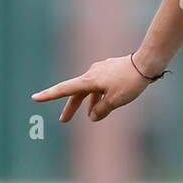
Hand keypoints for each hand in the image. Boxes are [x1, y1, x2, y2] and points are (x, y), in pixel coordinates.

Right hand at [31, 54, 151, 122]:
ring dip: (90, 103)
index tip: (35, 98)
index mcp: (89, 80)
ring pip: (91, 90)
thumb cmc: (130, 82)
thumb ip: (101, 110)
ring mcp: (101, 70)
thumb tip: (92, 116)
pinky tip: (107, 101)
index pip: (65, 89)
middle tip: (64, 121)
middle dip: (71, 107)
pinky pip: (101, 85)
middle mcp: (92, 73)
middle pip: (77, 92)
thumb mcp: (115, 101)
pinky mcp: (110, 70)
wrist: (146, 62)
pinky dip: (101, 95)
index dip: (49, 95)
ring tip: (92, 115)